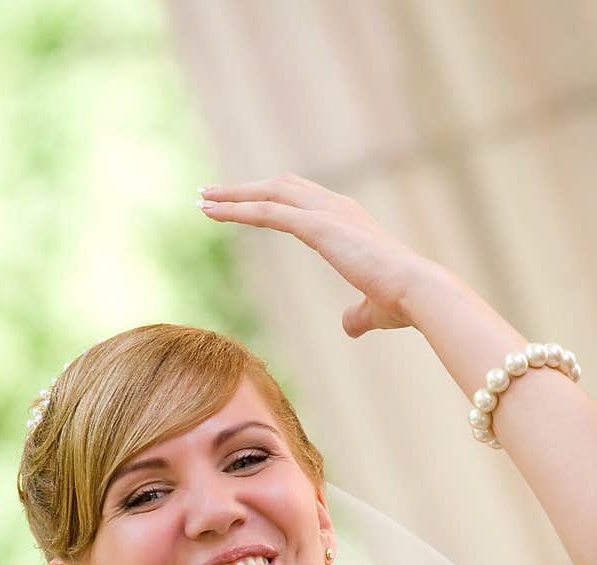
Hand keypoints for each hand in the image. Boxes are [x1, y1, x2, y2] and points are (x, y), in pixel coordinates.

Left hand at [198, 173, 434, 337]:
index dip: (270, 198)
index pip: (300, 200)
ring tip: (201, 199)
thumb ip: (357, 314)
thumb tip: (349, 325)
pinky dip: (238, 209)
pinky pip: (269, 211)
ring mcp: (327, 213)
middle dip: (244, 189)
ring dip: (233, 195)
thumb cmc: (401, 302)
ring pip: (269, 193)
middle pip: (279, 186)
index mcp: (347, 219)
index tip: (242, 203)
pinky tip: (212, 212)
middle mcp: (336, 207)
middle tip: (210, 194)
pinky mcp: (319, 226)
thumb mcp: (372, 309)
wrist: (416, 293)